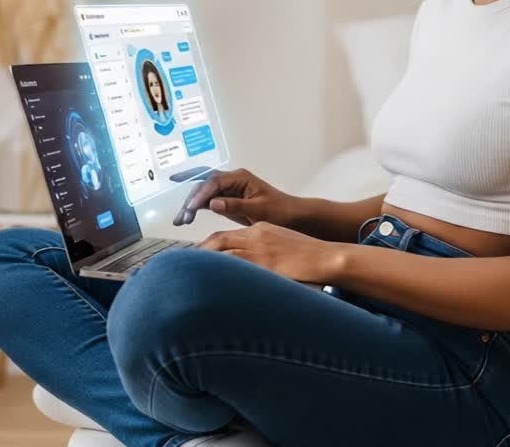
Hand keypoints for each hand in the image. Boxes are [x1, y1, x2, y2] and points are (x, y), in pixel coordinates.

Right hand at [173, 167, 300, 227]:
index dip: (201, 194)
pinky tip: (185, 218)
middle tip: (182, 216)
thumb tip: (212, 203)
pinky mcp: (227, 200)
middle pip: (204, 184)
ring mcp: (228, 189)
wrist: (291, 217)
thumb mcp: (259, 210)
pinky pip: (207, 201)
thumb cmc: (280, 211)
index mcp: (240, 178)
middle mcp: (232, 180)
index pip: (214, 182)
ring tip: (179, 220)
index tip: (192, 207)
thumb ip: (235, 205)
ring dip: (190, 204)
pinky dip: (196, 209)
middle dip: (191, 199)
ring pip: (203, 193)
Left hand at [198, 221, 342, 283]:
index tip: (195, 257)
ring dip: (205, 261)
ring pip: (223, 251)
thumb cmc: (309, 257)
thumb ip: (263, 254)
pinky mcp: (265, 263)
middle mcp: (256, 236)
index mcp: (260, 230)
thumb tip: (247, 270)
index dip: (207, 246)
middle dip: (199, 252)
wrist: (326, 257)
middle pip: (219, 240)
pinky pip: (236, 265)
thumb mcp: (282, 247)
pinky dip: (221, 270)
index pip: (225, 235)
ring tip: (189, 274)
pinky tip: (209, 279)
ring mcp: (260, 249)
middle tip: (183, 265)